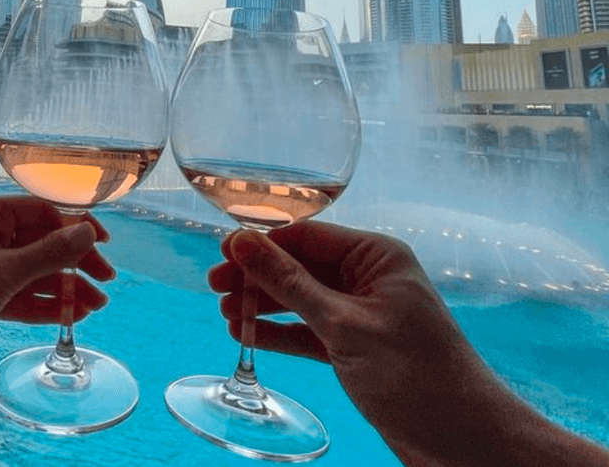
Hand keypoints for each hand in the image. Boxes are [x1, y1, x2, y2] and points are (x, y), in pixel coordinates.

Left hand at [0, 196, 114, 376]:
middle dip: (76, 262)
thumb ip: (49, 253)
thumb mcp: (3, 271)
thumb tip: (88, 233)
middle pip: (44, 243)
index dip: (75, 226)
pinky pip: (26, 297)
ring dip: (67, 288)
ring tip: (95, 306)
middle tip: (106, 279)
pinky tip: (73, 315)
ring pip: (38, 274)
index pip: (42, 211)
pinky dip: (48, 305)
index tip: (103, 243)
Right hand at [209, 222, 519, 464]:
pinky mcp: (357, 347)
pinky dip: (281, 333)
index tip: (221, 252)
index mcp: (377, 257)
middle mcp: (371, 279)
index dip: (262, 243)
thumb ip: (289, 283)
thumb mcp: (342, 324)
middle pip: (301, 266)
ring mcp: (363, 314)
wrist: (461, 438)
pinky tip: (250, 335)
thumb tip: (242, 244)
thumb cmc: (415, 374)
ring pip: (302, 300)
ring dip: (264, 306)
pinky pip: (310, 331)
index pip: (307, 236)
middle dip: (258, 276)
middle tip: (214, 285)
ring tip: (226, 313)